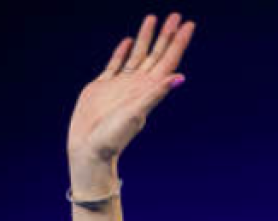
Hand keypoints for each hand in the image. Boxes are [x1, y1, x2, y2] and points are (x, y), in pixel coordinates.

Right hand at [67, 13, 195, 165]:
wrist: (89, 149)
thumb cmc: (114, 136)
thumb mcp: (137, 112)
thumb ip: (156, 93)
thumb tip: (180, 77)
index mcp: (148, 88)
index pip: (168, 59)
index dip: (179, 42)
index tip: (188, 24)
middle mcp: (138, 84)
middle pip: (156, 53)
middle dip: (167, 34)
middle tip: (176, 15)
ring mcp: (121, 85)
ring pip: (137, 54)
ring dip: (146, 37)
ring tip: (153, 18)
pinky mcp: (103, 87)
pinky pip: (115, 64)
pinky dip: (122, 52)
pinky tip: (128, 41)